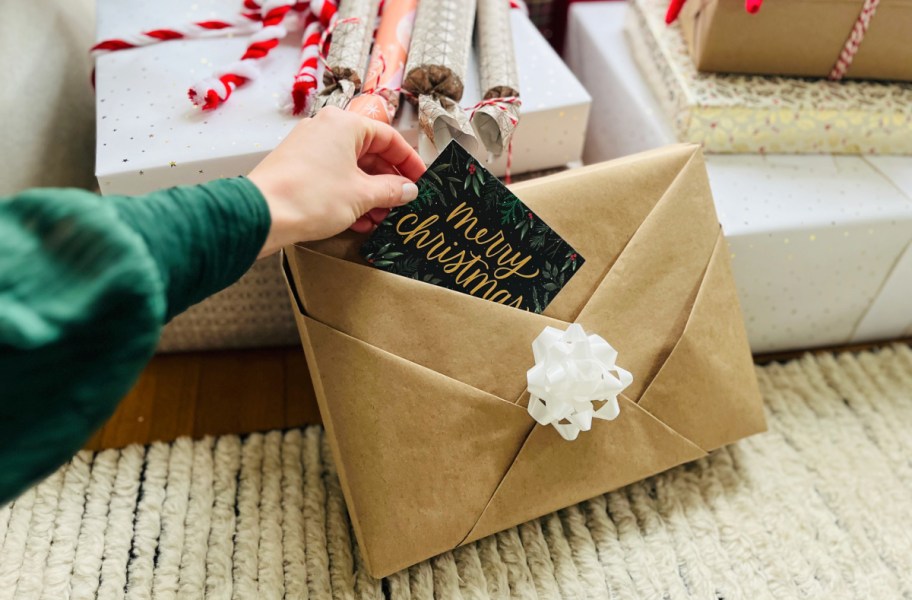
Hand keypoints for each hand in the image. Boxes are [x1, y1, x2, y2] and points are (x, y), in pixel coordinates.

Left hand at [249, 106, 424, 257]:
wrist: (261, 215)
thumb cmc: (309, 197)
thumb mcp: (362, 196)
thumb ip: (391, 190)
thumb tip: (407, 190)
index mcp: (345, 124)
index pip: (389, 138)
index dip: (409, 161)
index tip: (421, 180)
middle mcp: (325, 129)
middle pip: (369, 153)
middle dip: (387, 182)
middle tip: (402, 203)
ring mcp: (308, 147)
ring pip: (350, 168)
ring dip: (369, 193)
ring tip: (380, 218)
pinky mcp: (296, 167)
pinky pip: (332, 177)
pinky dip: (348, 195)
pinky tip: (358, 220)